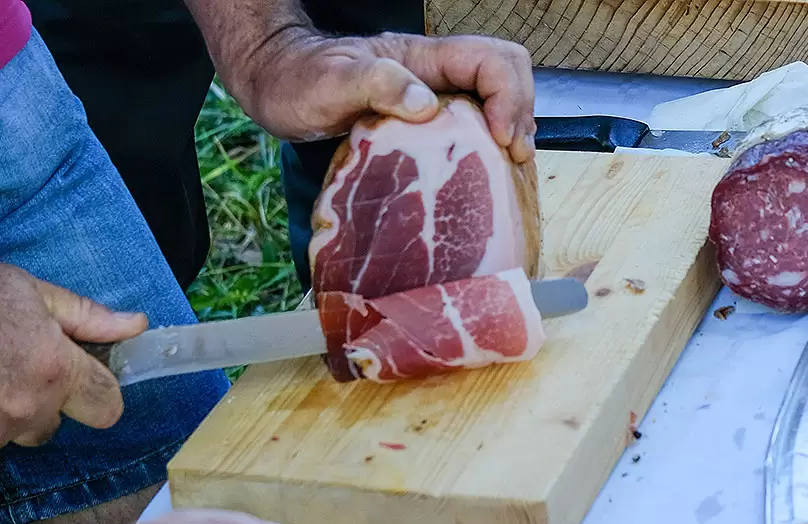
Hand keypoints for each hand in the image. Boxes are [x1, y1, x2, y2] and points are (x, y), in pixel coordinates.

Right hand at [0, 264, 147, 447]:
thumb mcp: (27, 291)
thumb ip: (86, 316)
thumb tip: (135, 325)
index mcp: (54, 371)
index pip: (108, 407)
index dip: (100, 391)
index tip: (84, 378)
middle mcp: (25, 409)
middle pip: (52, 426)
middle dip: (39, 402)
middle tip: (10, 366)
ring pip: (11, 433)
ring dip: (2, 410)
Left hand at [239, 32, 535, 162]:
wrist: (278, 85)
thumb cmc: (299, 81)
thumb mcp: (331, 82)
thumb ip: (377, 84)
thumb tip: (425, 105)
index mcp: (424, 59)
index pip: (492, 61)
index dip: (509, 97)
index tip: (501, 139)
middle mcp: (436, 76)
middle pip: (507, 75)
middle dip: (522, 113)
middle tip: (514, 157)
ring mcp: (433, 99)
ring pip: (495, 101)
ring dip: (512, 130)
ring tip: (509, 167)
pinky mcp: (424, 124)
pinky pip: (473, 127)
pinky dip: (489, 147)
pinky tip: (483, 173)